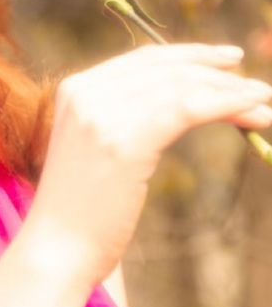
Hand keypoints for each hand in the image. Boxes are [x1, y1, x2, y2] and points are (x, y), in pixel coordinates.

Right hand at [20, 43, 271, 289]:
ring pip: (182, 86)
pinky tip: (253, 114)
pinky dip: (226, 106)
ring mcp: (102, 114)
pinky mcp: (125, 140)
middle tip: (257, 85)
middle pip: (165, 67)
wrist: (56, 250)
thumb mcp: (95, 149)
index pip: (143, 59)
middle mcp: (86, 92)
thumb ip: (122, 119)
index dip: (191, 56)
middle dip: (217, 72)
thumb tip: (180, 103)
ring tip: (265, 104)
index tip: (227, 62)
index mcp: (75, 89)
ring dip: (231, 92)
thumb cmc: (81, 211)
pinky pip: (188, 109)